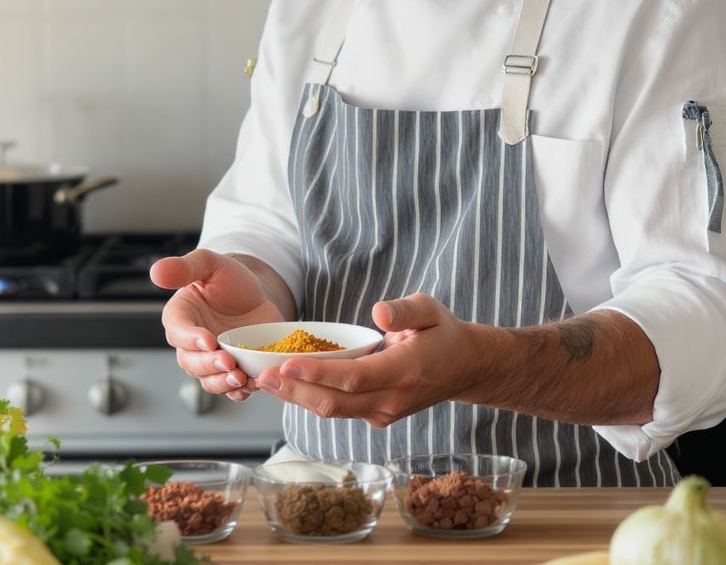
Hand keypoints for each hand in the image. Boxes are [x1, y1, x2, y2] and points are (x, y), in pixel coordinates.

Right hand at [150, 250, 283, 400]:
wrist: (258, 294)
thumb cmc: (229, 278)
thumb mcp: (210, 264)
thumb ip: (185, 267)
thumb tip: (157, 271)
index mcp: (181, 316)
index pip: (177, 331)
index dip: (190, 339)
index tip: (208, 340)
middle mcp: (191, 343)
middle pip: (190, 361)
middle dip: (208, 364)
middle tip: (228, 361)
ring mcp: (211, 359)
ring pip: (208, 380)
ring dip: (222, 383)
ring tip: (240, 378)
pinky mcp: (231, 370)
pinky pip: (230, 389)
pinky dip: (239, 392)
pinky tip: (251, 385)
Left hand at [254, 293, 468, 425]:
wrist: (464, 368)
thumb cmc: (443, 333)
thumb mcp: (430, 310)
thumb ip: (405, 310)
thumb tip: (378, 312)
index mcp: (404, 371)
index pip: (353, 378)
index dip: (317, 373)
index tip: (286, 364)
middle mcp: (391, 399)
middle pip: (335, 402)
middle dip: (295, 390)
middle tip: (260, 376)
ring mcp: (383, 413)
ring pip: (333, 411)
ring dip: (297, 398)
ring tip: (265, 382)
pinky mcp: (376, 415)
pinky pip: (339, 410)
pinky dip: (311, 399)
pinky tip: (289, 385)